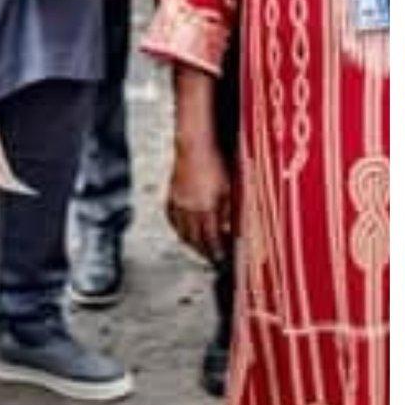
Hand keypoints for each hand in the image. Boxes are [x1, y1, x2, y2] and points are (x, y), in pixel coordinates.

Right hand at [167, 139, 231, 262]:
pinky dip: (180, 229)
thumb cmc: (214, 161)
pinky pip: (173, 221)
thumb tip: (233, 229)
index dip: (217, 252)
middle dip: (204, 252)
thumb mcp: (230, 187)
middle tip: (212, 258)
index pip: (211, 240)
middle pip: (195, 240)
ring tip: (200, 247)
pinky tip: (185, 229)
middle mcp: (189, 210)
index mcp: (205, 209)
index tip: (222, 260)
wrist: (194, 144)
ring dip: (192, 243)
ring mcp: (177, 204)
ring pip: (182, 233)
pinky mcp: (170, 197)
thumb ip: (230, 211)